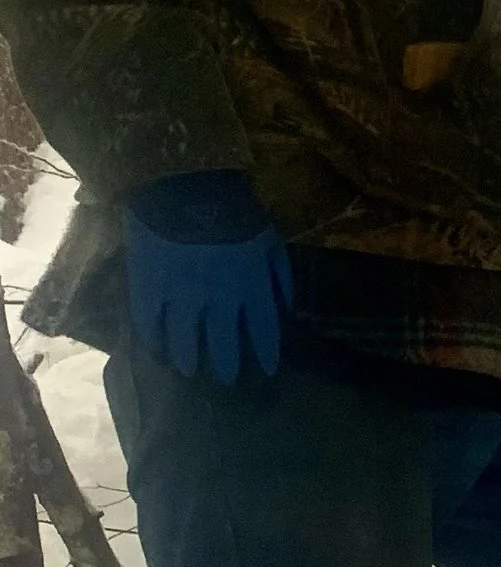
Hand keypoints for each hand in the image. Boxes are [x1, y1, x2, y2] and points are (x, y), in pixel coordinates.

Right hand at [124, 172, 292, 381]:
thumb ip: (280, 275)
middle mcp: (218, 302)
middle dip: (227, 367)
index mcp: (251, 289)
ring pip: (186, 343)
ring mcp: (181, 299)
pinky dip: (154, 342)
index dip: (265, 354)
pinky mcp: (149, 291)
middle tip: (225, 380)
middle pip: (224, 346)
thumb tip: (285, 305)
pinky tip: (158, 350)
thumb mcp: (270, 239)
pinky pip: (151, 326)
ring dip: (189, 361)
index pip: (263, 333)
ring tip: (189, 371)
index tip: (266, 370)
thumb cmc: (233, 210)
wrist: (184, 186)